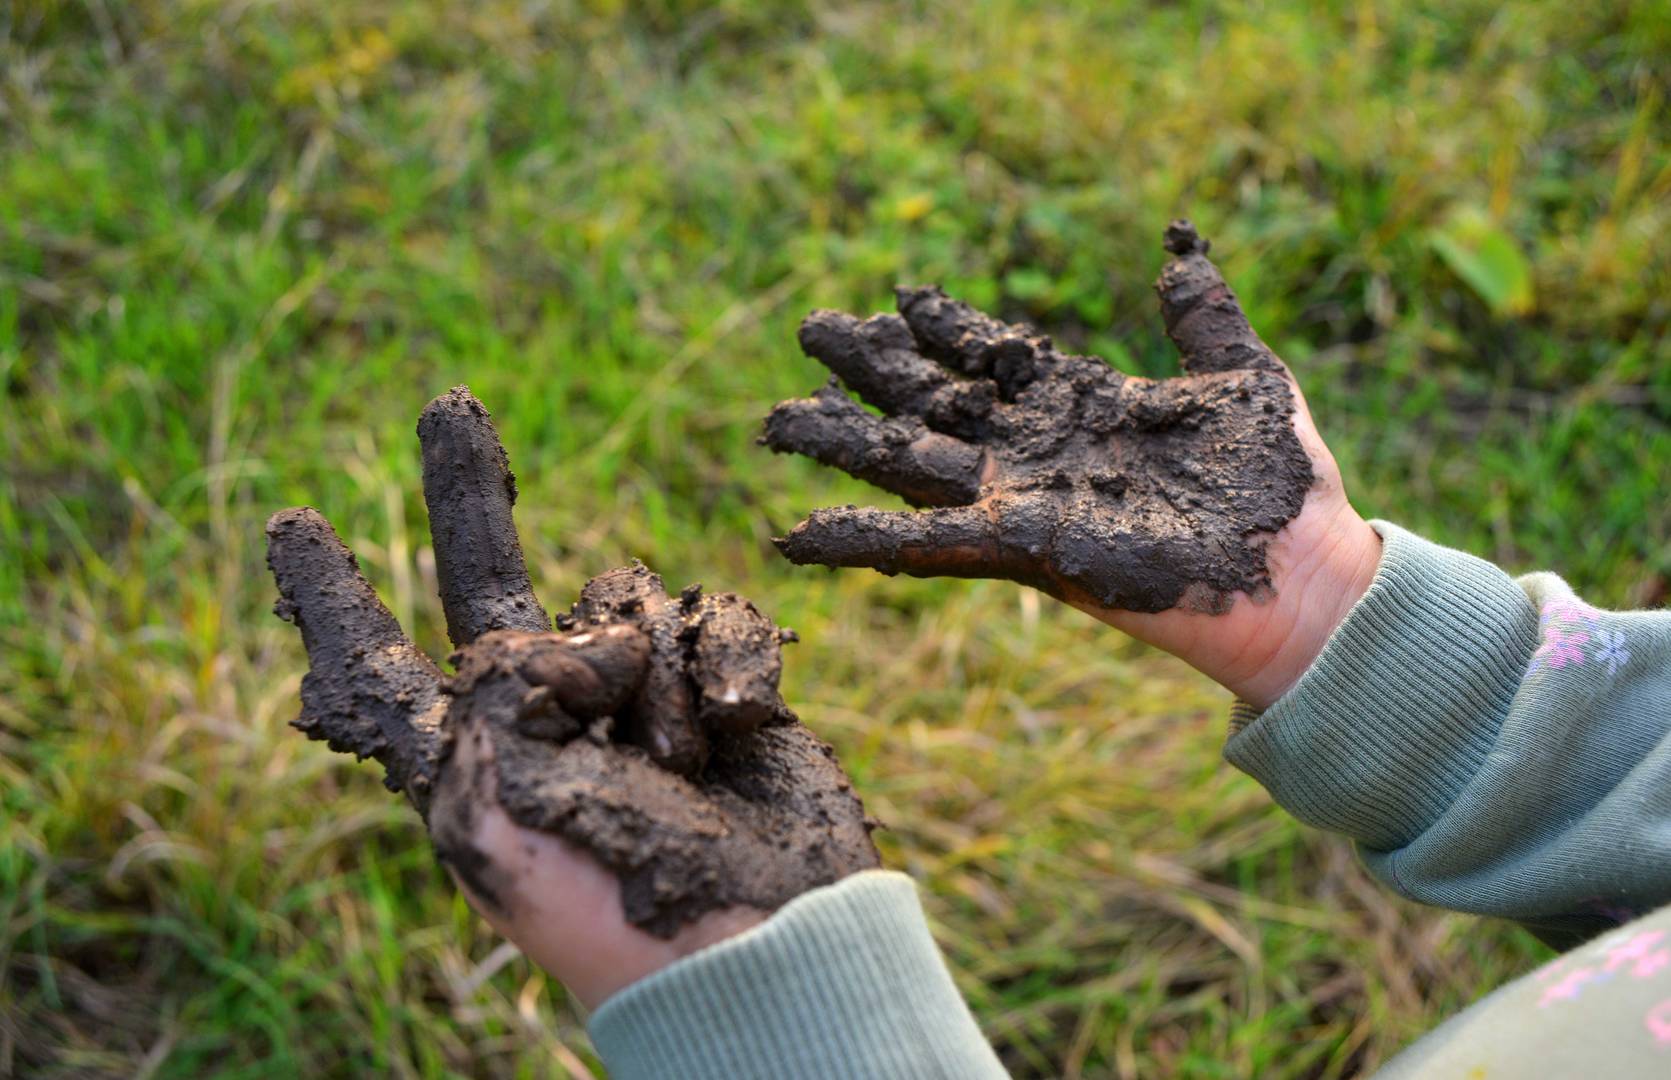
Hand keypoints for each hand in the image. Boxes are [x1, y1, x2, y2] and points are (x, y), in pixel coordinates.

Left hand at [266, 388, 877, 1008]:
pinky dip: (729, 665)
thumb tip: (567, 640)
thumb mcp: (491, 789)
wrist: (757, 937)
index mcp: (462, 752)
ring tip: (677, 764)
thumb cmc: (607, 885)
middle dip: (467, 492)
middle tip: (447, 405)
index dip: (330, 598)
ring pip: (629, 599)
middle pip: (490, 575)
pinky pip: (716, 618)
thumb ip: (493, 679)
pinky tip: (736, 730)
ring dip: (653, 674)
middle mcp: (539, 716)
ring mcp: (632, 701)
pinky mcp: (717, 693)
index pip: (374, 660)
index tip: (293, 528)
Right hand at [764, 222, 1380, 707]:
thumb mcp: (1245, 375)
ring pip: (910, 467)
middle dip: (873, 371)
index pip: (996, 359)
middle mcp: (1041, 454)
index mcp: (1085, 407)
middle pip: (934, 405)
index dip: (946, 329)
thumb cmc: (1284, 486)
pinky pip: (925, 546)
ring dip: (842, 445)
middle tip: (811, 332)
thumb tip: (1179, 243)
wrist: (1306, 577)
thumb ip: (1201, 313)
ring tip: (775, 421)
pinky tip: (795, 533)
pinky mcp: (1023, 551)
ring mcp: (1025, 503)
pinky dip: (857, 541)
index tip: (899, 295)